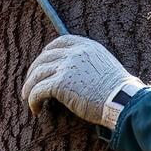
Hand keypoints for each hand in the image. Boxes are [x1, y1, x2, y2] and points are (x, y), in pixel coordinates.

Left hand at [21, 35, 143, 128]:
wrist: (122, 100)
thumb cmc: (119, 90)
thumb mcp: (106, 66)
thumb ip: (91, 63)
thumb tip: (80, 74)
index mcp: (87, 46)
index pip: (60, 42)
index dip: (47, 51)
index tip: (42, 62)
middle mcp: (74, 53)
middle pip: (44, 57)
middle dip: (34, 70)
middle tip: (30, 83)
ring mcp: (66, 67)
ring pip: (37, 74)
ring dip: (29, 87)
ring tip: (27, 98)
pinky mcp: (60, 84)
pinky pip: (37, 90)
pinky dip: (32, 100)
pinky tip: (35, 109)